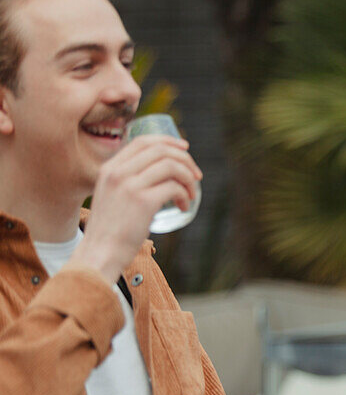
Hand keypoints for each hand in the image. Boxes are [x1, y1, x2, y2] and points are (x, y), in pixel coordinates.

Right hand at [70, 135, 201, 283]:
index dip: (168, 142)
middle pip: (161, 151)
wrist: (99, 253)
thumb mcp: (111, 195)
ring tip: (191, 194)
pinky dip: (185, 195)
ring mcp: (130, 186)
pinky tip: (185, 207)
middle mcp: (117, 173)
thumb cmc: (110, 229)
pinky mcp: (143, 202)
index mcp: (109, 168)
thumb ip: (126, 181)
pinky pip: (174, 188)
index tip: (185, 149)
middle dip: (185, 159)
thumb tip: (160, 172)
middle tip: (196, 176)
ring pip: (171, 166)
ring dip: (188, 179)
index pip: (142, 141)